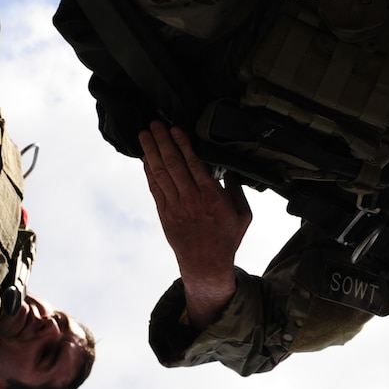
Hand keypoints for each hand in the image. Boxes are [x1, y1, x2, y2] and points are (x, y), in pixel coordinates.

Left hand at [138, 121, 250, 326]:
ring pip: (160, 174)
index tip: (176, 129)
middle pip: (173, 164)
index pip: (193, 163)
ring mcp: (175, 206)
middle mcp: (191, 198)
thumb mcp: (243, 215)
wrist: (206, 264)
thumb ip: (237, 190)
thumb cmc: (227, 238)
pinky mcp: (164, 213)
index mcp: (211, 196)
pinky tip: (145, 159)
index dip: (183, 144)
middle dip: (163, 142)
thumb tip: (232, 170)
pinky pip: (154, 188)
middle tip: (155, 125)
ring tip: (144, 135)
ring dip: (151, 152)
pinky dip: (149, 172)